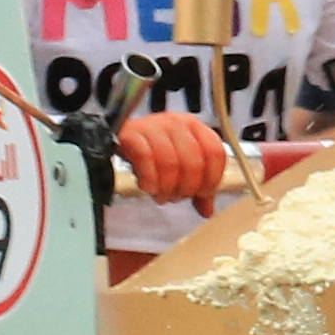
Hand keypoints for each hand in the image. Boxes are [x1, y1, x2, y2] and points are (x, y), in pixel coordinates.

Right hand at [116, 110, 230, 207]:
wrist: (120, 140)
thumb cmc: (153, 153)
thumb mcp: (179, 167)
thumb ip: (196, 186)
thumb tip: (207, 210)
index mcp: (194, 127)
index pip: (214, 152)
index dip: (211, 178)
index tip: (202, 193)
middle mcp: (176, 123)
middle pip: (193, 162)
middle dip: (186, 187)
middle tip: (176, 197)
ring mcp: (153, 126)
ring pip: (170, 162)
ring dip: (167, 187)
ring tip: (161, 195)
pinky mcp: (131, 133)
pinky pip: (145, 157)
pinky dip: (149, 178)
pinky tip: (148, 188)